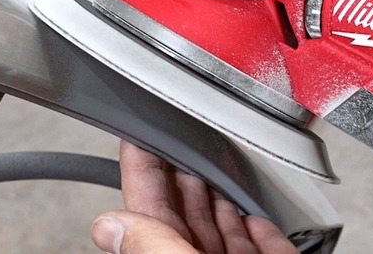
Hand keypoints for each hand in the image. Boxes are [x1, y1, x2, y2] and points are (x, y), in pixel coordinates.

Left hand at [90, 141, 298, 253]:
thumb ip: (153, 245)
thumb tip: (107, 226)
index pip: (150, 207)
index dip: (144, 166)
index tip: (139, 132)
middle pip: (188, 210)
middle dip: (186, 168)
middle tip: (179, 130)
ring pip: (224, 225)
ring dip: (221, 190)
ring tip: (215, 158)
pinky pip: (265, 242)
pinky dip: (260, 222)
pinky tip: (255, 207)